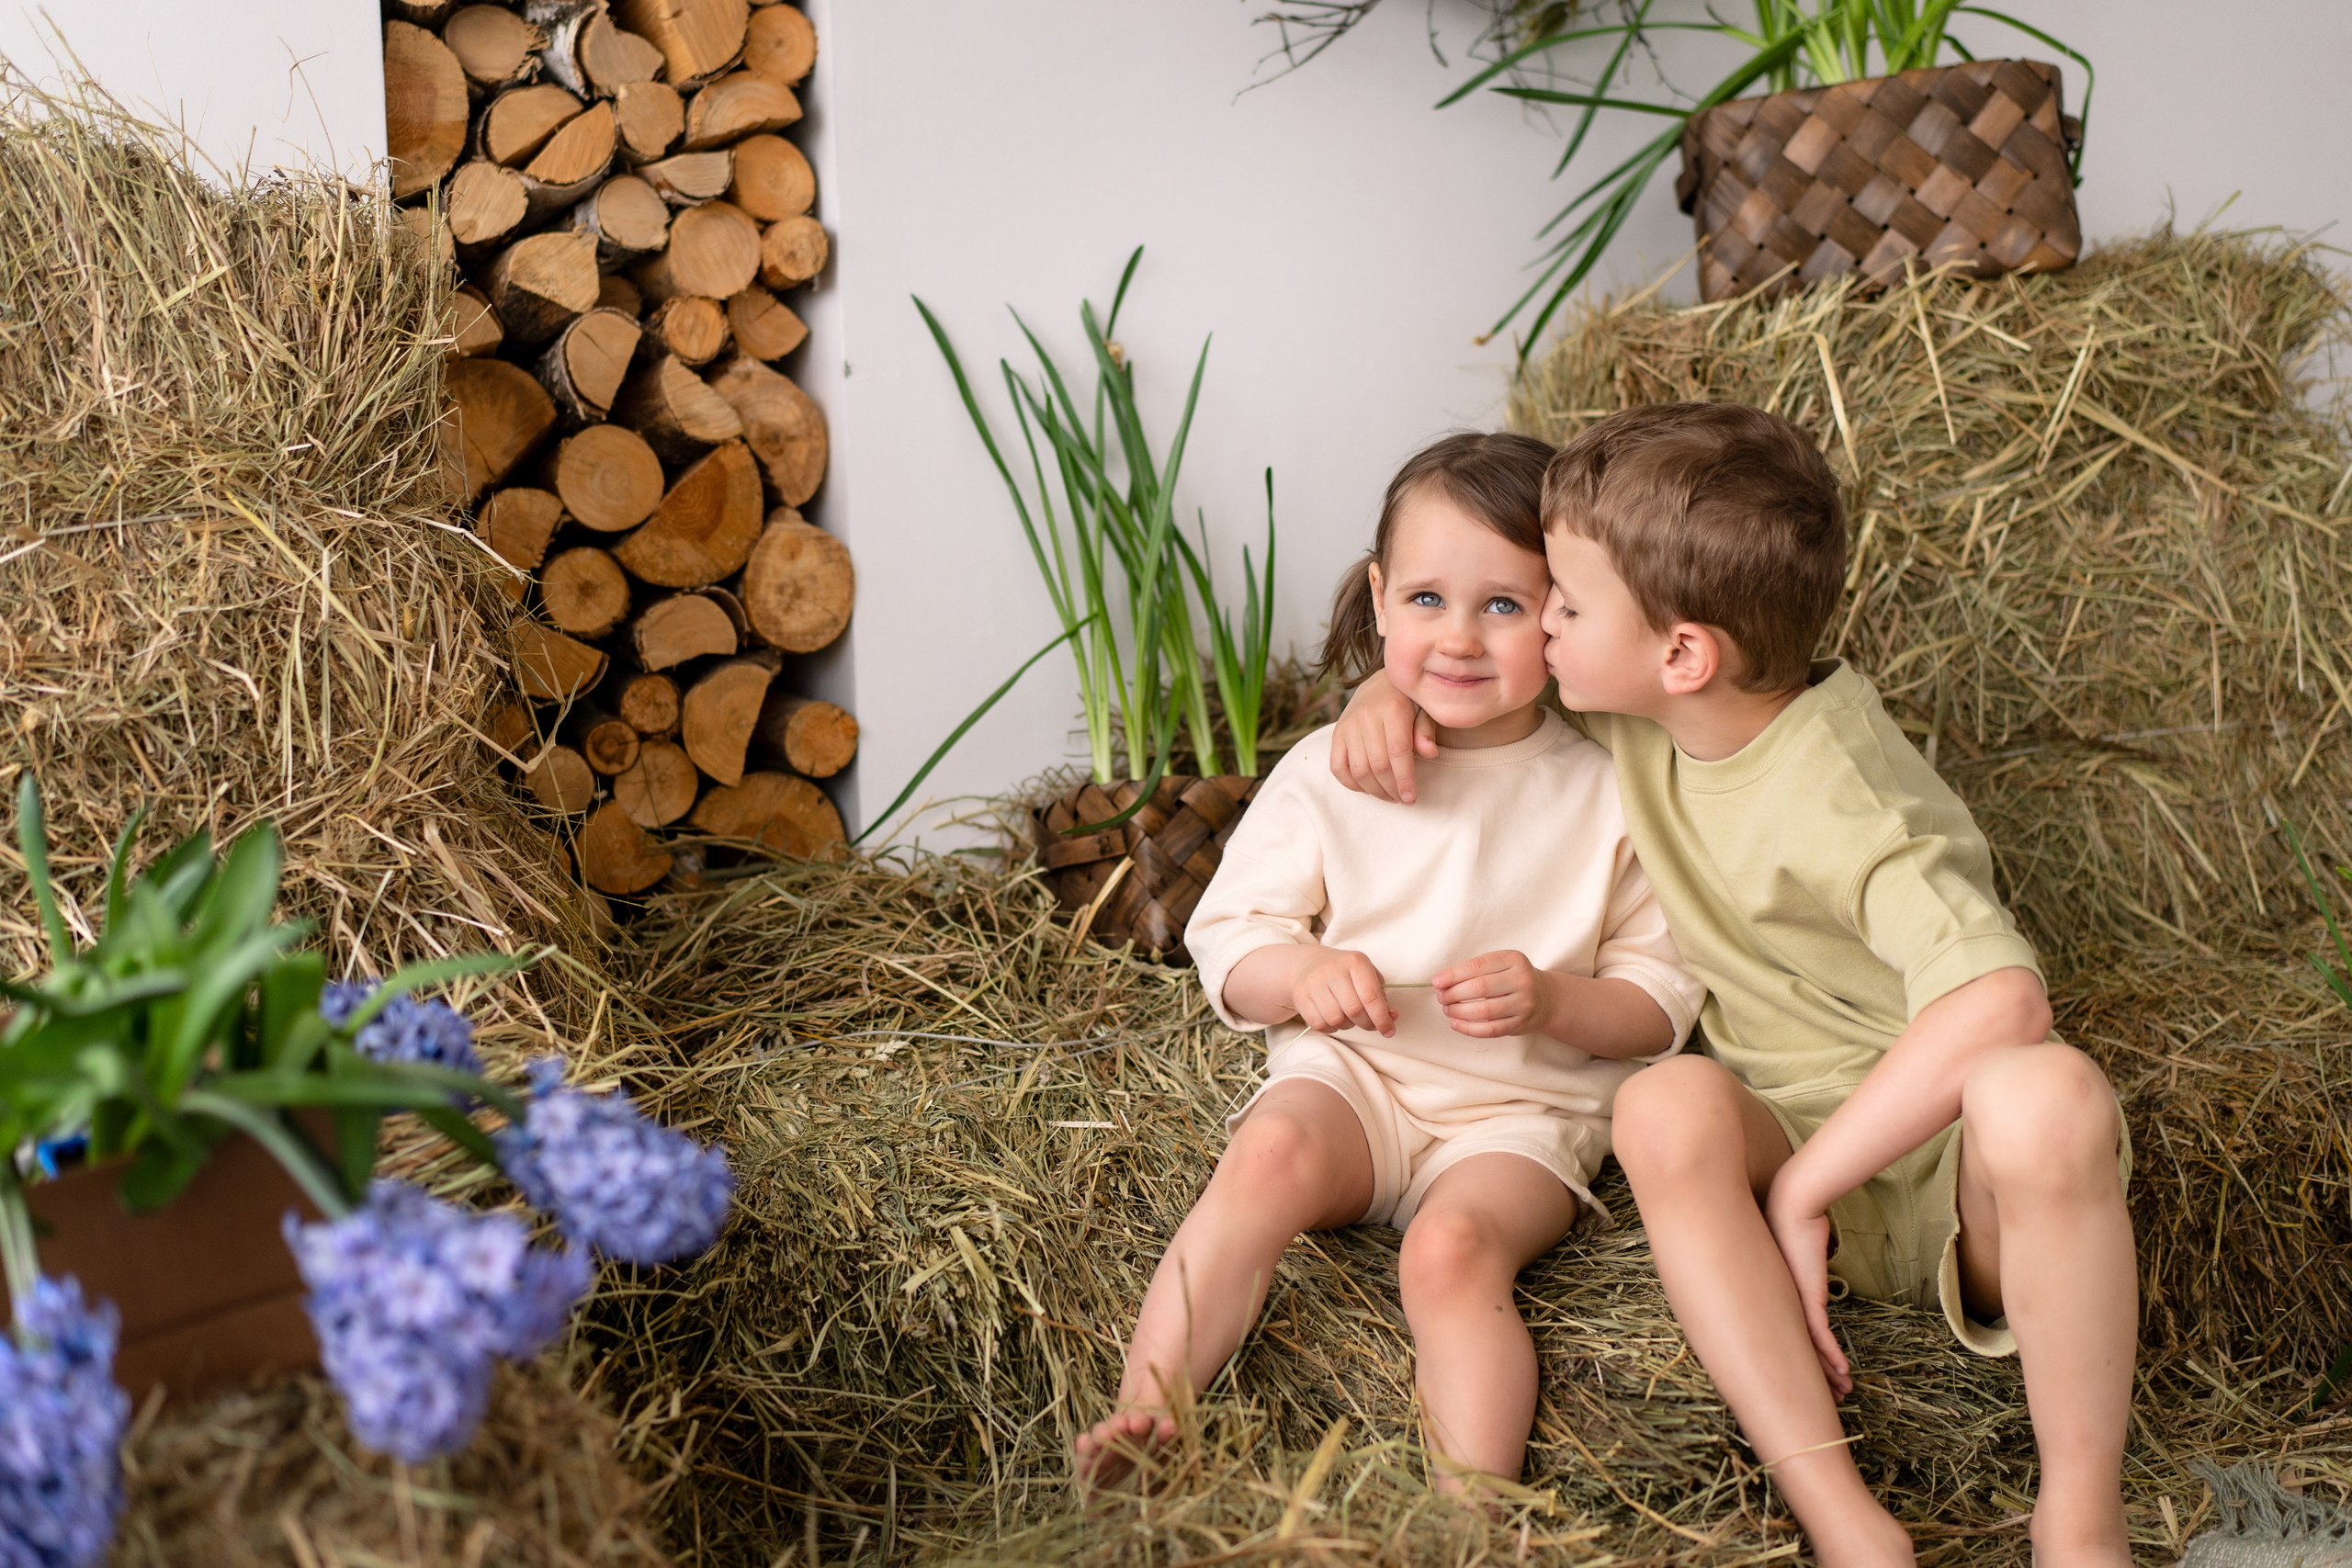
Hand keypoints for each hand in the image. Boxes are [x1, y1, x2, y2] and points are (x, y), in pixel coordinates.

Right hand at [1293, 949, 1395, 1036]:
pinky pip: (1319, 1024)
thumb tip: (1392, 1017)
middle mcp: (1332, 970)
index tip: (1389, 1031)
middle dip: (1366, 1024)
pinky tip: (1333, 1017)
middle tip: (1369, 1024)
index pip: (1370, 996)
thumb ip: (1381, 997)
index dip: (1382, 1018)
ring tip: (1348, 1016)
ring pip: (1336, 1019)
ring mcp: (1313, 983)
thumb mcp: (1366, 976)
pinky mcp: (1300, 996)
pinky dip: (1330, 1027)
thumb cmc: (1344, 973)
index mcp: (1354, 962)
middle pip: (1354, 1011)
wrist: (1308, 964)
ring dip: (1347, 1025)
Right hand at [1330, 671, 1437, 803]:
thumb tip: (1430, 752)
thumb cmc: (1408, 703)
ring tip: (1389, 796)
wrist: (1380, 684)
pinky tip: (1368, 788)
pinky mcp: (1337, 734)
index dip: (1404, 779)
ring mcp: (1348, 725)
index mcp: (1392, 708)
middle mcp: (1366, 716)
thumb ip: (1426, 731)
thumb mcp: (1424, 711)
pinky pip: (1338, 767)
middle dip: (1392, 789)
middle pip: (1378, 765)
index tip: (1411, 798)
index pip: (1397, 752)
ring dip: (1375, 790)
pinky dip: (1352, 784)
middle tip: (1403, 799)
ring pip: (1359, 770)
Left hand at [1432, 950, 1548, 1038]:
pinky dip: (1468, 1028)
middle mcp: (1522, 980)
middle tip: (1441, 997)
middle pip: (1480, 988)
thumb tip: (1442, 981)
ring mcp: (1524, 1003)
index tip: (1437, 982)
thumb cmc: (1513, 979)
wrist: (1546, 998)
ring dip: (1458, 1011)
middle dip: (1453, 993)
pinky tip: (1456, 1024)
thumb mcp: (1502, 964)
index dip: (1453, 974)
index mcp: (1514, 960)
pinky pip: (1490, 1029)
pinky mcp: (1520, 1024)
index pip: (1478, 966)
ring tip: (1447, 1009)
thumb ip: (1475, 970)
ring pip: (1484, 1011)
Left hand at [1764, 1184, 1851, 1397]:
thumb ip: (1806, 1261)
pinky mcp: (1806, 1299)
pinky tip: (1842, 1372)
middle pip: (1799, 1351)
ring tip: (1841, 1393)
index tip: (1816, 1377)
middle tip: (1829, 1397)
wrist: (1791, 1206)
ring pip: (1810, 1350)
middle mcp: (1781, 1307)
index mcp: (1779, 1300)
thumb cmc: (1793, 1221)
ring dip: (1828, 1373)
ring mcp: (1792, 1305)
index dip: (1806, 1361)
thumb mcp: (1799, 1249)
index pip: (1792, 1339)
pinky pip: (1819, 1336)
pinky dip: (1831, 1356)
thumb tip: (1816, 1256)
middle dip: (1817, 1377)